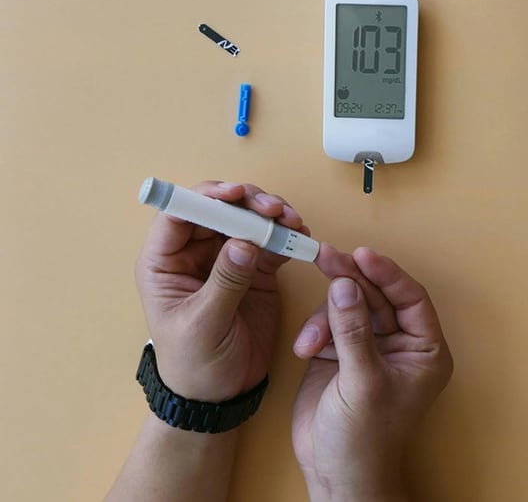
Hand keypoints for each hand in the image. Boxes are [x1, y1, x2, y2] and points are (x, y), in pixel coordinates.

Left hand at [135, 181, 308, 401]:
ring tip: (293, 221)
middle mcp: (195, 254)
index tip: (234, 195)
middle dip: (248, 202)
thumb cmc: (195, 364)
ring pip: (247, 219)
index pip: (179, 215)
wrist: (220, 395)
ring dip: (271, 214)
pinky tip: (300, 236)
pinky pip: (271, 241)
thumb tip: (244, 242)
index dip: (205, 197)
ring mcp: (227, 259)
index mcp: (166, 263)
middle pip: (219, 209)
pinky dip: (287, 235)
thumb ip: (224, 282)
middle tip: (275, 210)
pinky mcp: (255, 270)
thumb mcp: (204, 324)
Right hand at [291, 248, 453, 500]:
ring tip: (312, 338)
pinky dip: (315, 331)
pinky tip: (306, 348)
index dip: (388, 274)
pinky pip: (329, 323)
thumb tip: (345, 284)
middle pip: (378, 295)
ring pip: (350, 305)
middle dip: (352, 279)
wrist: (336, 474)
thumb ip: (354, 330)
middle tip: (326, 256)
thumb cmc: (366, 440)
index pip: (411, 298)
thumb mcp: (363, 381)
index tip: (362, 255)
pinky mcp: (340, 353)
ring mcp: (369, 347)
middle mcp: (400, 344)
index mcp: (424, 351)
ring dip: (328, 313)